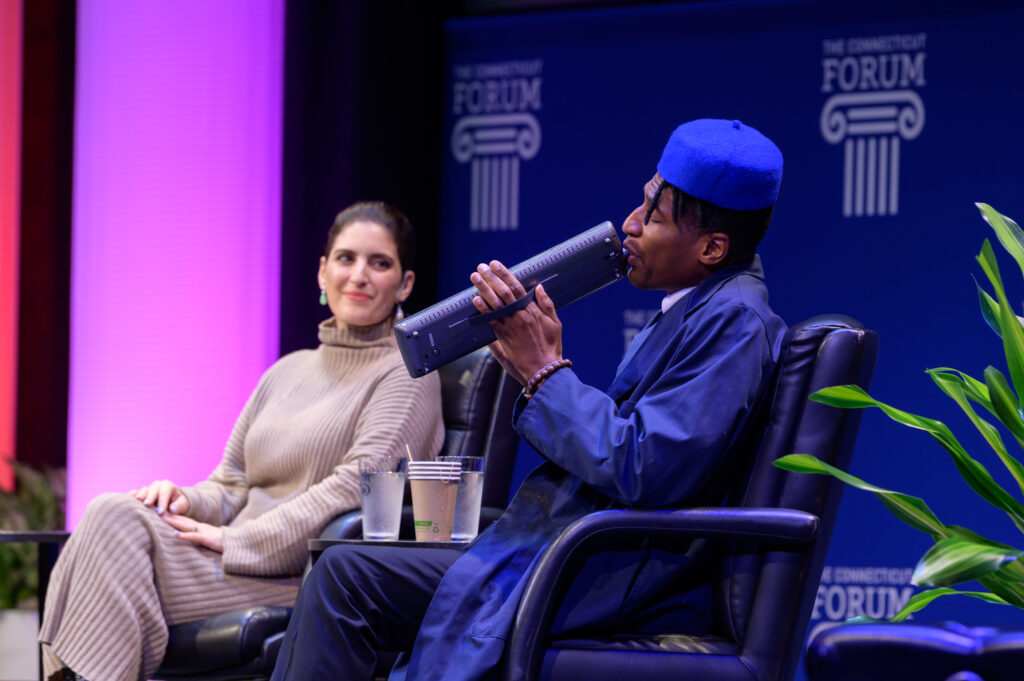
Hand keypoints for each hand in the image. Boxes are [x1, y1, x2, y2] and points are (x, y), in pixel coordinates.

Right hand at [128, 479, 189, 515]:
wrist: (172, 502)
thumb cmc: (178, 504)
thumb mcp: (183, 504)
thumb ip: (179, 506)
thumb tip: (172, 509)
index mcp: (167, 486)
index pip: (164, 493)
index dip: (163, 502)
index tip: (161, 512)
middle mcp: (156, 486)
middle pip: (152, 490)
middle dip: (150, 497)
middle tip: (148, 505)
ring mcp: (147, 489)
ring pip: (143, 491)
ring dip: (140, 496)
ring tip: (138, 501)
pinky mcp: (140, 495)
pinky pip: (135, 494)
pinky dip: (131, 496)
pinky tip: (127, 499)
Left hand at [161, 513, 223, 552]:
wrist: (236, 543)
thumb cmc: (222, 542)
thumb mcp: (207, 538)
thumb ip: (197, 537)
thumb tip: (186, 537)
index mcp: (199, 527)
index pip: (183, 520)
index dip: (172, 516)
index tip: (160, 512)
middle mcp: (199, 527)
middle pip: (182, 519)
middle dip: (169, 515)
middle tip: (156, 509)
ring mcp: (203, 531)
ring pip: (186, 525)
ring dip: (174, 521)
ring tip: (162, 517)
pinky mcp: (207, 538)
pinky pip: (194, 536)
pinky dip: (185, 535)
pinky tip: (175, 534)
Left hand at [470, 260, 562, 385]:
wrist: (544, 370)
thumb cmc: (551, 347)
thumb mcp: (555, 324)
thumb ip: (547, 305)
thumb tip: (539, 287)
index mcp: (533, 311)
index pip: (517, 287)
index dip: (505, 274)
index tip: (495, 264)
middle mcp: (520, 316)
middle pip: (503, 292)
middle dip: (491, 277)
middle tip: (481, 266)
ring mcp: (511, 326)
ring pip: (495, 303)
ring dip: (483, 289)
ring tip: (475, 277)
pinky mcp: (504, 338)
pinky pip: (491, 320)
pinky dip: (483, 309)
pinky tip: (475, 299)